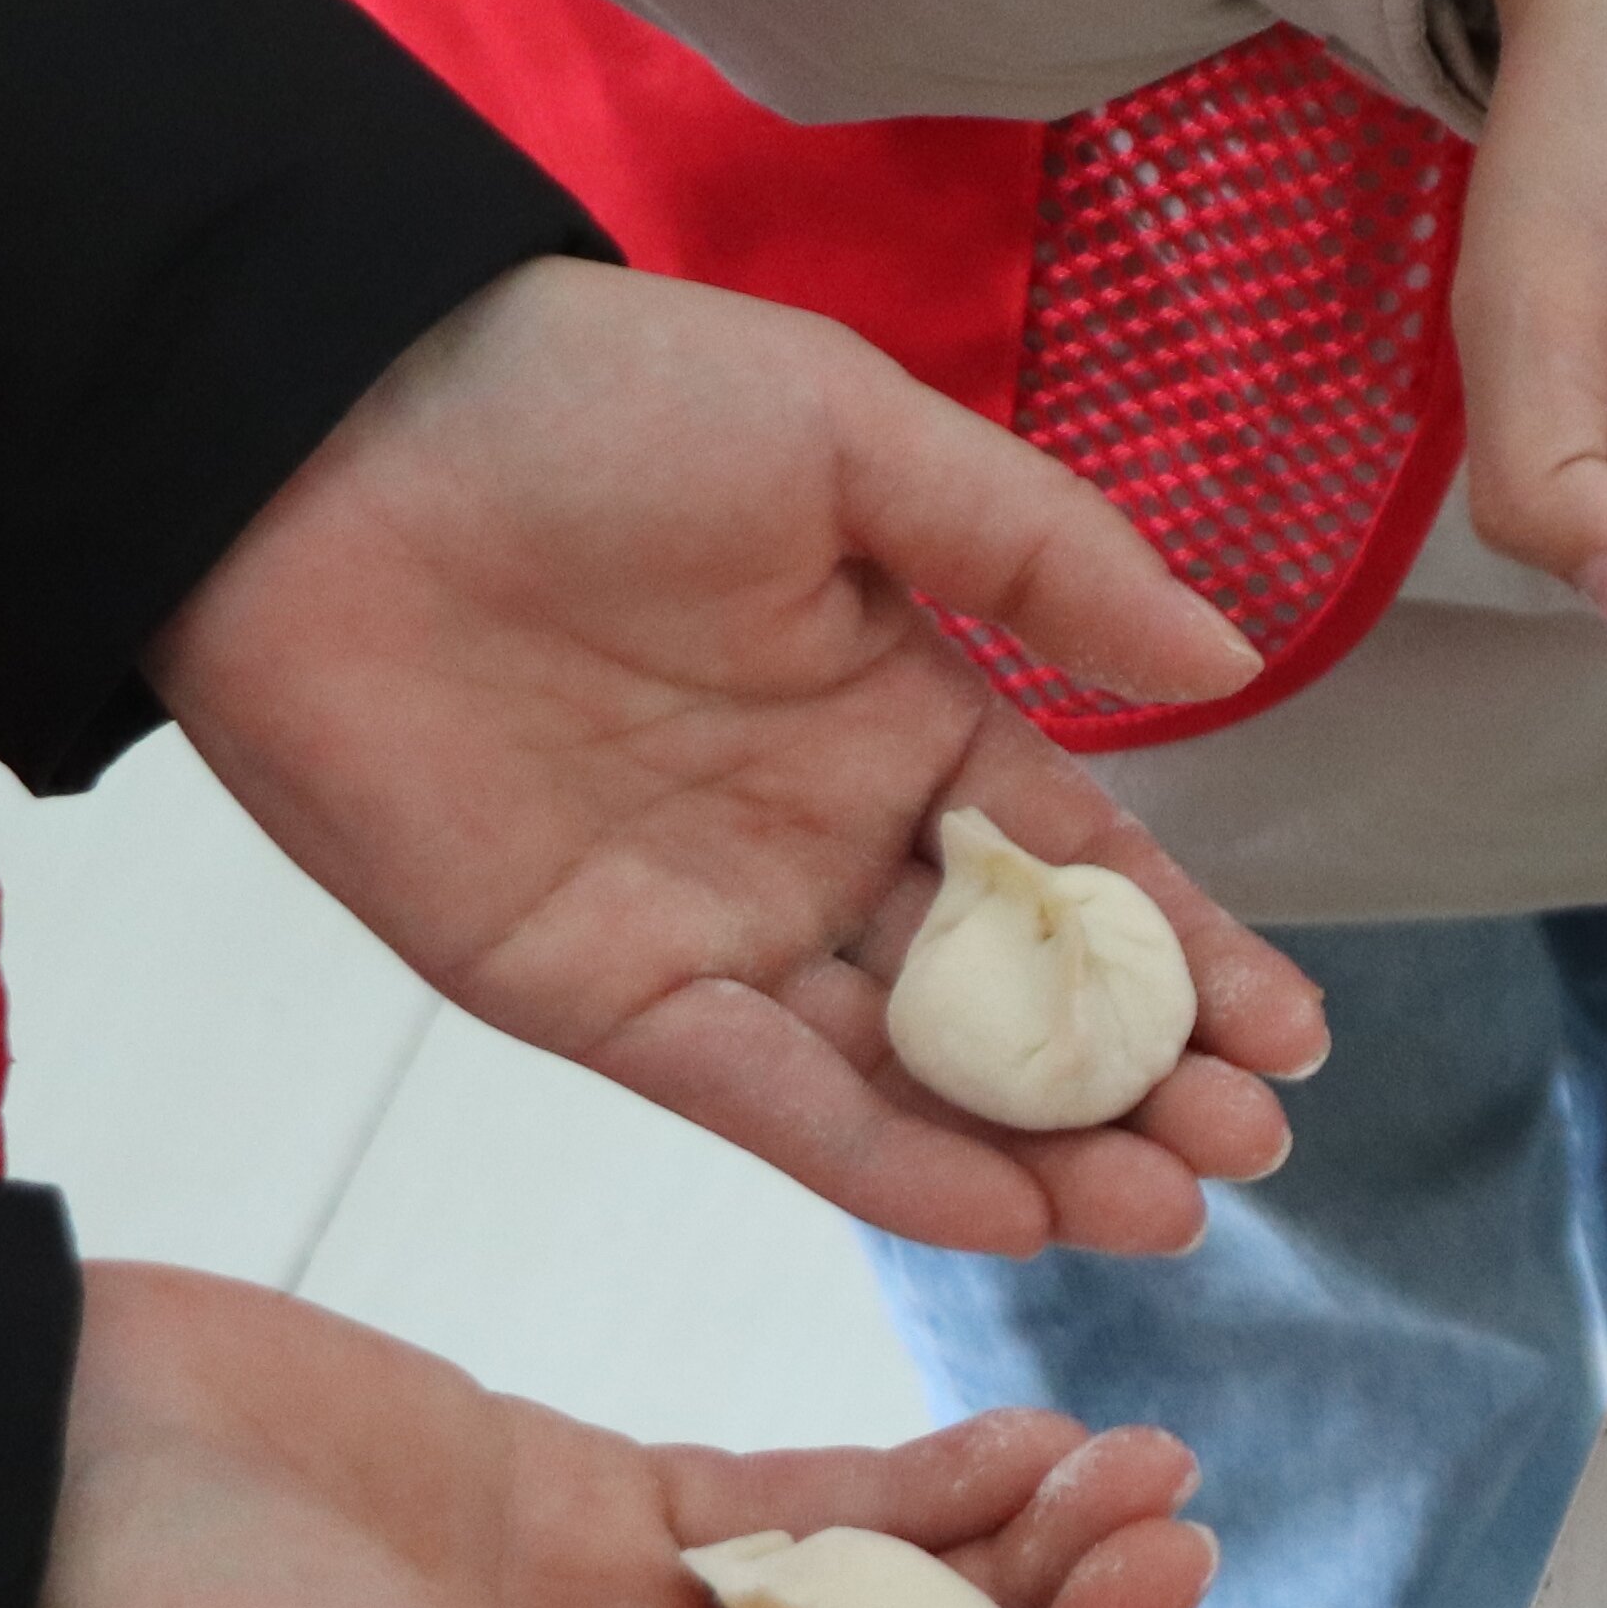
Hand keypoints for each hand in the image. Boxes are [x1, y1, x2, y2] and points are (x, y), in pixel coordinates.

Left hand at [152, 258, 1326, 1259]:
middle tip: (1247, 1148)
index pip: (1079, 869)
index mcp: (900, 713)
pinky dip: (886, 1164)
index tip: (1293, 1037)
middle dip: (1143, 1083)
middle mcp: (823, 842)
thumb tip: (1227, 664)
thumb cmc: (584, 398)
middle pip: (1015, 1000)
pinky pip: (767, 1101)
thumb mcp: (853, 437)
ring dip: (1041, 1153)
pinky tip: (1006, 1209)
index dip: (1189, 956)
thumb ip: (1043, 556)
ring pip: (910, 1076)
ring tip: (1164, 1204)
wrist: (314, 440)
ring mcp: (716, 930)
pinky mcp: (598, 995)